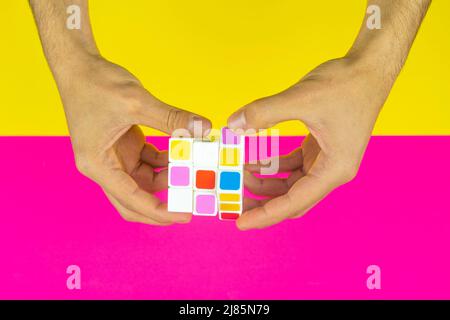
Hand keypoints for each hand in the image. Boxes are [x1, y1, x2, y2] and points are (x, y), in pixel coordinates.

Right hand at [59, 56, 210, 224]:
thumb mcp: (136, 102)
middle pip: (134, 201)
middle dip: (161, 207)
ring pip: (146, 181)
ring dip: (169, 178)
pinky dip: (167, 160)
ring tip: (194, 172)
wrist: (80, 66)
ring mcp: (116, 158)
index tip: (185, 216)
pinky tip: (185, 153)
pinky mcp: (126, 147)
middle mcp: (104, 167)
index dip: (159, 212)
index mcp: (98, 165)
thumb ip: (171, 117)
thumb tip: (203, 127)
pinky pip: (150, 162)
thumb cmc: (96, 84)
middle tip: (190, 207)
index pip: (131, 200)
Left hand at [228, 57, 389, 229]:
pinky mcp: (319, 149)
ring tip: (239, 176)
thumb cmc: (346, 84)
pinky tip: (253, 161)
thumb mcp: (302, 98)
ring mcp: (326, 161)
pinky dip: (273, 166)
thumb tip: (233, 124)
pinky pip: (292, 166)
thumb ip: (265, 112)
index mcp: (334, 170)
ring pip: (291, 184)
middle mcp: (332, 171)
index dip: (265, 214)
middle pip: (292, 199)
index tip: (240, 221)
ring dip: (266, 183)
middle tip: (234, 200)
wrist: (369, 68)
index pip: (294, 202)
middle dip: (262, 202)